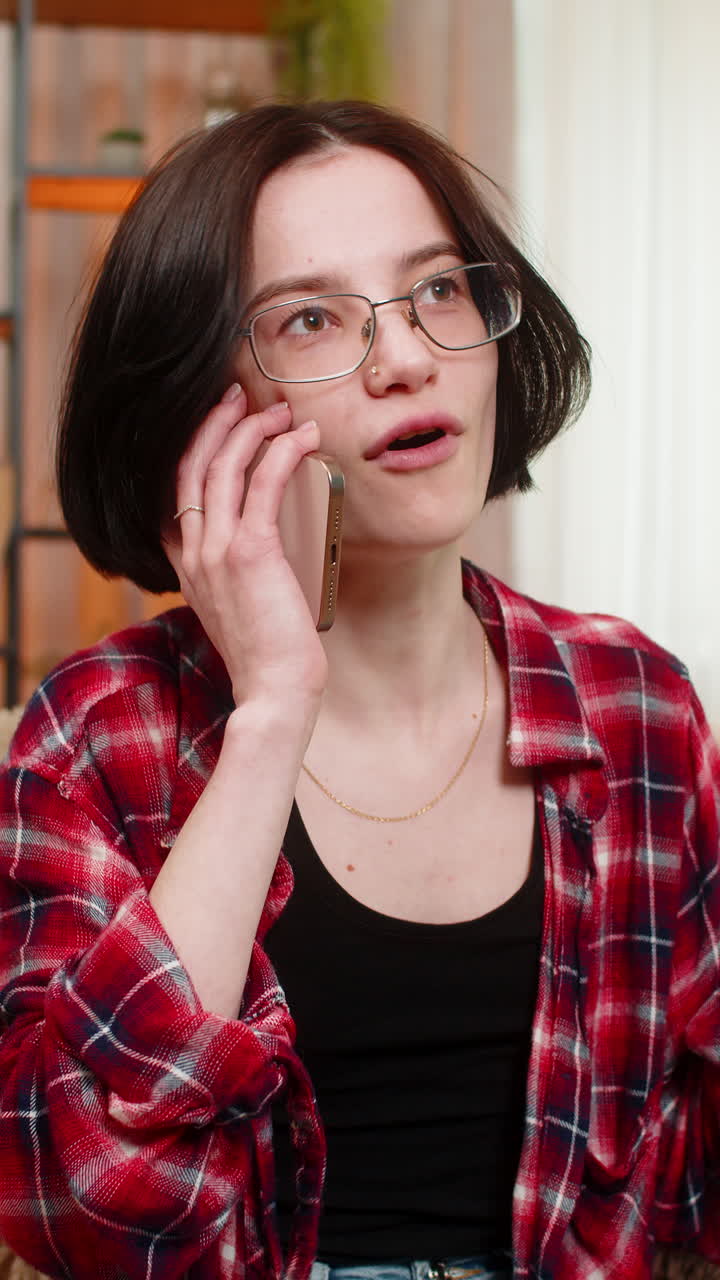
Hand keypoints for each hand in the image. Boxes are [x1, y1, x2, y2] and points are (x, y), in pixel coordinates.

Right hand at [164, 384, 327, 708]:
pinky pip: (262, 484)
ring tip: (279, 411)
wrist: (273, 692)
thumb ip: (240, 570)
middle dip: (216, 423)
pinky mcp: (250, 552)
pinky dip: (282, 453)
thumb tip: (271, 535)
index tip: (220, 422)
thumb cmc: (269, 654)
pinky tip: (302, 439)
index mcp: (186, 564)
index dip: (195, 448)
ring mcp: (216, 551)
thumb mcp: (241, 605)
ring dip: (251, 429)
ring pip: (222, 466)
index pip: (176, 490)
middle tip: (241, 397)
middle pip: (192, 466)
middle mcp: (192, 552)